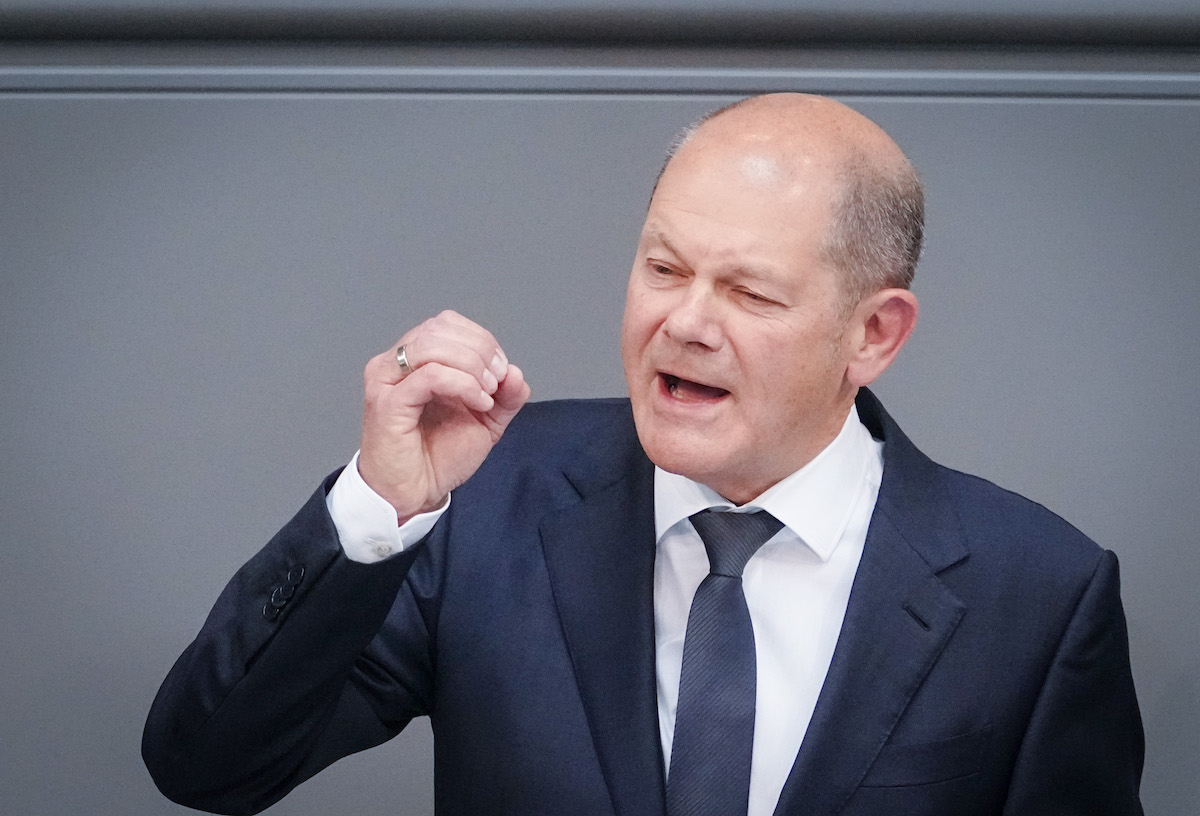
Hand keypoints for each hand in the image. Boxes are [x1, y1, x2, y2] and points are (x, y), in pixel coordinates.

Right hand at [357, 310, 530, 521]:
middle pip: (441, 327)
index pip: (447, 323)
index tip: (501, 372)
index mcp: (414, 360)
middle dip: (481, 350)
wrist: (414, 494)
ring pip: (433, 345)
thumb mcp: (485, 421)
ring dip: (473, 365)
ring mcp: (386, 380)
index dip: (481, 340)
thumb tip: (515, 372)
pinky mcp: (387, 403)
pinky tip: (479, 402)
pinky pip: (430, 376)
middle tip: (498, 382)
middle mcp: (394, 363)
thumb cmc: (438, 456)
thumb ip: (505, 396)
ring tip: (488, 393)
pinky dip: (463, 384)